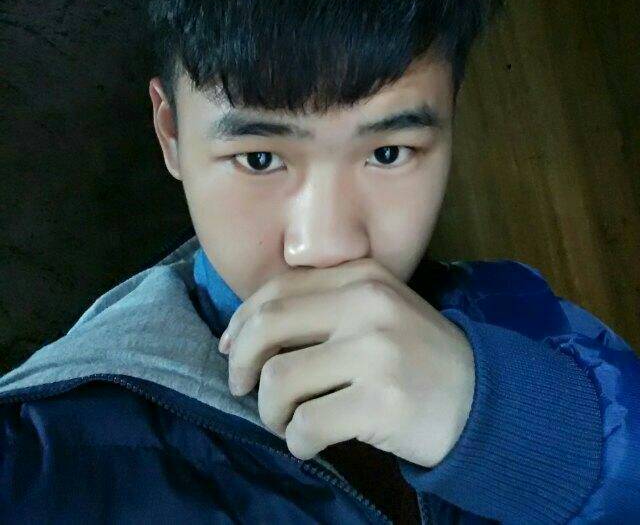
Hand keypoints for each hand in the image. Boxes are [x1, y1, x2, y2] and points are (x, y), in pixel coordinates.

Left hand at [218, 257, 474, 466]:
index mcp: (362, 277)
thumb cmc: (416, 354)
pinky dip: (297, 440)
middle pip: (268, 327)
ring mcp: (376, 353)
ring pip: (280, 380)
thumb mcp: (378, 308)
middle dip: (241, 362)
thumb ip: (325, 305)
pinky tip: (310, 441)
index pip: (278, 290)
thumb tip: (244, 330)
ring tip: (285, 420)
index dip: (241, 321)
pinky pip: (307, 424)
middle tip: (243, 387)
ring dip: (270, 410)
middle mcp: (367, 306)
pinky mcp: (381, 402)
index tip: (230, 347)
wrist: (481, 397)